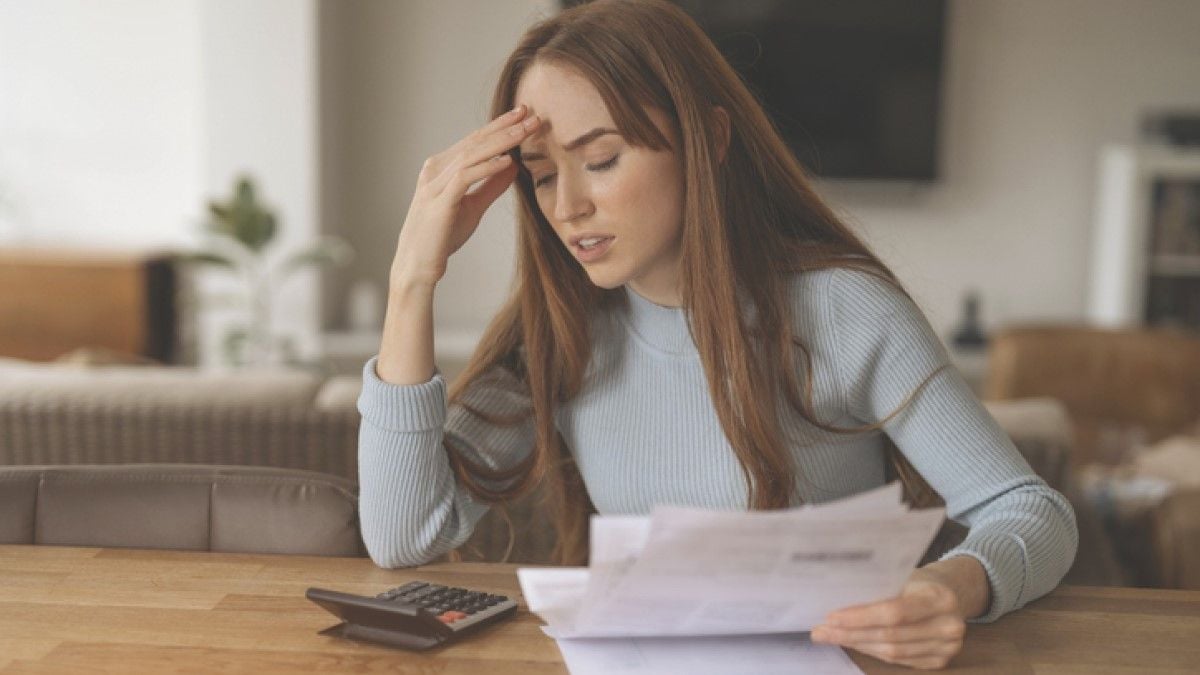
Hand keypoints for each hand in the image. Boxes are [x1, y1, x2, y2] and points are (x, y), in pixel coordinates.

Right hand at [390, 104, 540, 287]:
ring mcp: (435, 184)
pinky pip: (465, 178)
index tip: (523, 114)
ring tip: (525, 130)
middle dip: (504, 126)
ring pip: (472, 154)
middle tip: (530, 112)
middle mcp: (436, 170)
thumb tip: (514, 165)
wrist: (418, 264)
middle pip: (474, 142)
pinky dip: (487, 167)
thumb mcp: (473, 206)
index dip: (499, 126)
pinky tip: (507, 161)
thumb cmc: (442, 237)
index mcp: (441, 168)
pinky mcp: (439, 201)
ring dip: (501, 141)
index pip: (474, 141)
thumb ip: (491, 185)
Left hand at [810, 569, 966, 669]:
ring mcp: (947, 647)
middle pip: (890, 636)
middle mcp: (948, 625)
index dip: (860, 617)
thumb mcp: (904, 574)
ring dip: (857, 645)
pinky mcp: (941, 661)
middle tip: (821, 631)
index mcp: (939, 597)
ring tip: (831, 637)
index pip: (893, 612)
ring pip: (892, 652)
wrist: (953, 593)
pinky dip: (873, 652)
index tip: (831, 617)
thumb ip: (878, 587)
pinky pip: (899, 660)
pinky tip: (854, 643)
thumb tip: (835, 599)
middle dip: (850, 634)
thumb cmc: (920, 581)